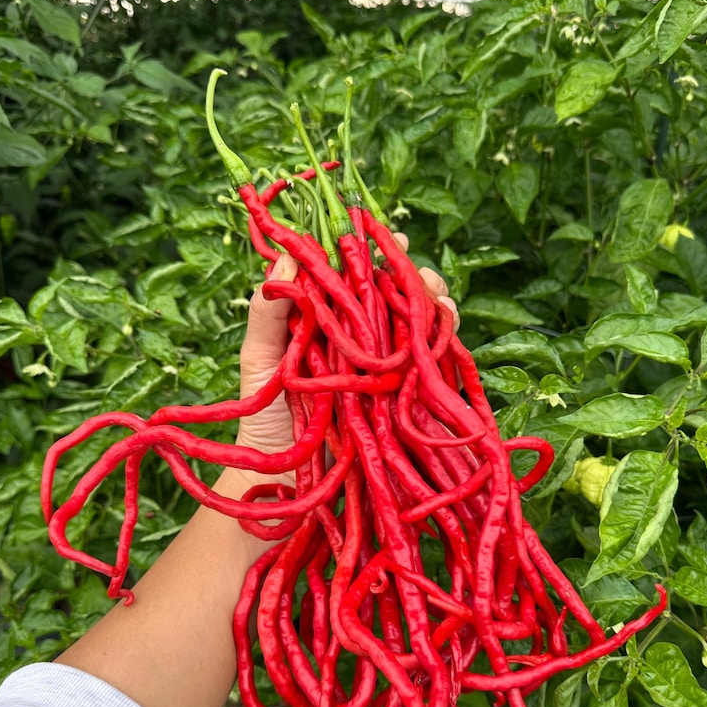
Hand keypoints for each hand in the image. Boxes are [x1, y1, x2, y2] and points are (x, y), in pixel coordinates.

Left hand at [234, 237, 458, 464]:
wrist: (284, 467)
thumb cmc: (264, 410)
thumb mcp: (259, 355)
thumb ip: (269, 310)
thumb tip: (287, 258)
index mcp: (326, 316)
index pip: (355, 274)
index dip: (375, 252)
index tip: (391, 239)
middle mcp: (357, 333)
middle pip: (393, 291)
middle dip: (413, 276)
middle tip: (420, 276)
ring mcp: (381, 359)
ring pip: (416, 318)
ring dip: (432, 301)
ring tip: (438, 298)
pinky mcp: (399, 387)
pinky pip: (427, 356)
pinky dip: (442, 336)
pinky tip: (447, 324)